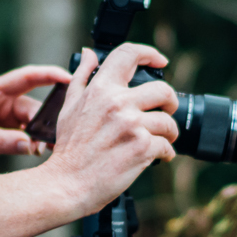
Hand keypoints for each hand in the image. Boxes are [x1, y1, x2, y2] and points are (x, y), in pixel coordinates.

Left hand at [0, 64, 71, 184]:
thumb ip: (3, 141)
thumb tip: (31, 144)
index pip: (27, 77)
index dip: (50, 75)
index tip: (72, 78)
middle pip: (34, 105)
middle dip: (48, 118)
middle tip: (60, 134)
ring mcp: (0, 120)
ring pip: (32, 123)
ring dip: (41, 135)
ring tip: (48, 148)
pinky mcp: (0, 136)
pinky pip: (25, 136)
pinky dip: (33, 144)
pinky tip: (36, 153)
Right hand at [42, 43, 179, 209]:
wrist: (67, 183)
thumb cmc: (69, 148)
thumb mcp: (69, 106)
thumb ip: (82, 77)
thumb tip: (89, 54)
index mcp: (101, 89)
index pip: (129, 54)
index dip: (149, 53)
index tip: (160, 61)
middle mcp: (118, 103)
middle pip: (163, 90)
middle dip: (170, 102)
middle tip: (166, 111)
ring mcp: (132, 125)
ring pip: (168, 121)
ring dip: (168, 133)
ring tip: (159, 140)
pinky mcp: (142, 148)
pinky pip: (167, 146)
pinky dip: (165, 153)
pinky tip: (155, 157)